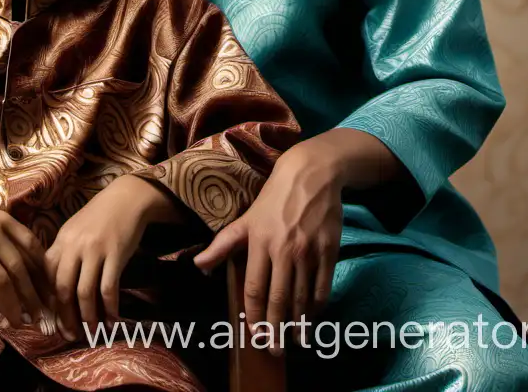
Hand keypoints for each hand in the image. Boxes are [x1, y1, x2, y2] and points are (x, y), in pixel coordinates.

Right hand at [0, 191, 48, 328]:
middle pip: (19, 270)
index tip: (50, 293)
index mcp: (5, 222)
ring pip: (0, 282)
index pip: (32, 248)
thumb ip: (10, 235)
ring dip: (10, 306)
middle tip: (39, 317)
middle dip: (31, 297)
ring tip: (16, 322)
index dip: (43, 272)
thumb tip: (32, 266)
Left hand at [45, 175, 181, 341]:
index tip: (51, 319)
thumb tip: (55, 284)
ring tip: (91, 331)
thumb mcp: (75, 230)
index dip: (47, 301)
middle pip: (63, 288)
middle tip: (70, 334)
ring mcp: (95, 250)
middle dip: (65, 316)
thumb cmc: (100, 216)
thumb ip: (64, 253)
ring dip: (88, 317)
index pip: (46, 276)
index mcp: (61, 241)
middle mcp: (74, 246)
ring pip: (85, 292)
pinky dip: (109, 308)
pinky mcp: (116, 255)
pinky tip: (112, 319)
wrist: (127, 198)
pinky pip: (109, 288)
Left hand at [193, 141, 342, 354]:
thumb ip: (222, 245)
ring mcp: (308, 252)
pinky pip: (323, 287)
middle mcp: (284, 251)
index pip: (255, 290)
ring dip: (299, 324)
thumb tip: (199, 266)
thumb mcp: (245, 219)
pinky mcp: (329, 251)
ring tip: (296, 341)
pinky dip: (318, 307)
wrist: (310, 177)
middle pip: (279, 300)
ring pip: (303, 298)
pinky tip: (313, 318)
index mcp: (260, 243)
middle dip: (276, 329)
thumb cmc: (272, 200)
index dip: (254, 316)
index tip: (254, 335)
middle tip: (276, 350)